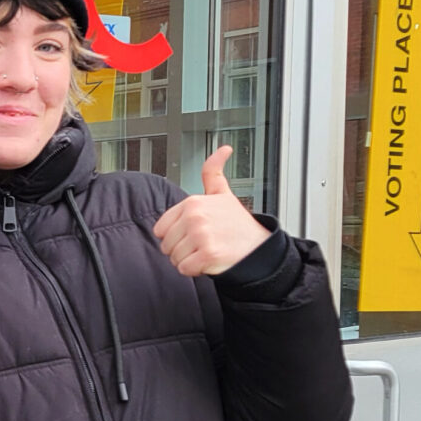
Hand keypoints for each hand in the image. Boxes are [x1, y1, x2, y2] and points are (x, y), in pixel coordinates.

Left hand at [153, 146, 270, 276]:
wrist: (259, 248)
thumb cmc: (237, 224)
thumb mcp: (223, 194)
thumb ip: (213, 172)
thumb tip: (222, 150)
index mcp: (192, 203)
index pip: (161, 229)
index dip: (175, 236)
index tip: (193, 233)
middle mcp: (195, 217)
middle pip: (166, 245)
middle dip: (182, 249)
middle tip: (203, 244)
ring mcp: (201, 236)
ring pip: (174, 258)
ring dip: (189, 260)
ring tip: (208, 250)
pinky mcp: (207, 254)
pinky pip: (185, 269)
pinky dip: (195, 270)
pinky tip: (209, 261)